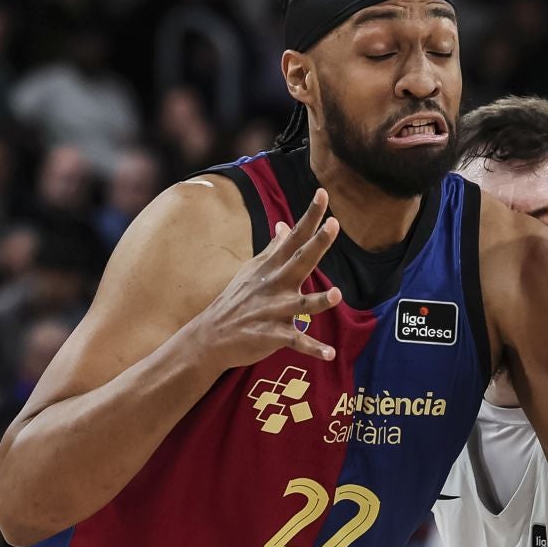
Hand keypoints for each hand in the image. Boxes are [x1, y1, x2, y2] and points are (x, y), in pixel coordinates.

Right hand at [191, 188, 343, 370]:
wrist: (211, 335)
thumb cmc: (237, 299)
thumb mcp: (253, 269)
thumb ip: (274, 248)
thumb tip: (285, 224)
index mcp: (272, 267)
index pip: (295, 237)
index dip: (310, 216)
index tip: (323, 193)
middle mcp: (274, 285)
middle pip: (300, 261)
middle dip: (317, 244)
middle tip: (333, 225)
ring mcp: (273, 311)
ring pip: (300, 304)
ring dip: (318, 301)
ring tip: (336, 295)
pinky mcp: (272, 335)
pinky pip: (296, 342)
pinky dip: (313, 349)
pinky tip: (330, 353)